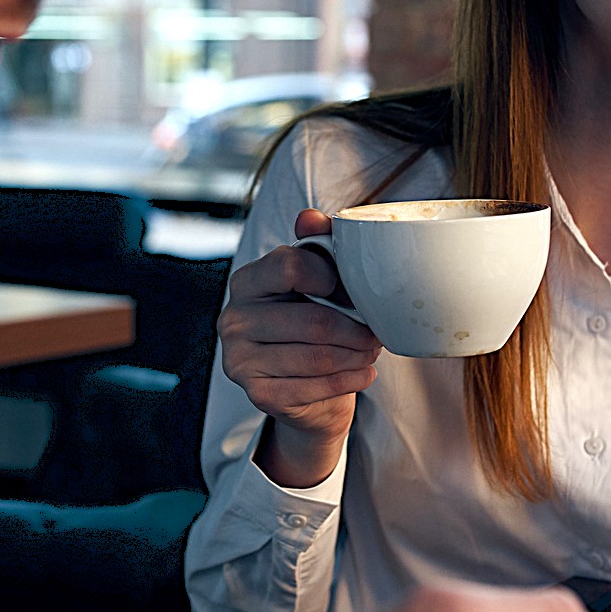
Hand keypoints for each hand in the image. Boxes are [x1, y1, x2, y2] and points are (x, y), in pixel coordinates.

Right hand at [218, 209, 380, 487]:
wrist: (302, 386)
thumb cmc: (310, 321)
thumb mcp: (316, 279)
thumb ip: (316, 243)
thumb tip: (310, 218)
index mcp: (246, 281)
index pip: (290, 266)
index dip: (332, 278)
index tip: (354, 291)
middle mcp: (233, 319)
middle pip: (313, 320)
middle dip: (356, 329)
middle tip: (377, 333)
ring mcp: (240, 360)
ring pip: (318, 357)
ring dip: (356, 356)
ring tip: (372, 351)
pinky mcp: (258, 394)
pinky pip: (315, 386)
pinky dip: (349, 380)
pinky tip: (364, 373)